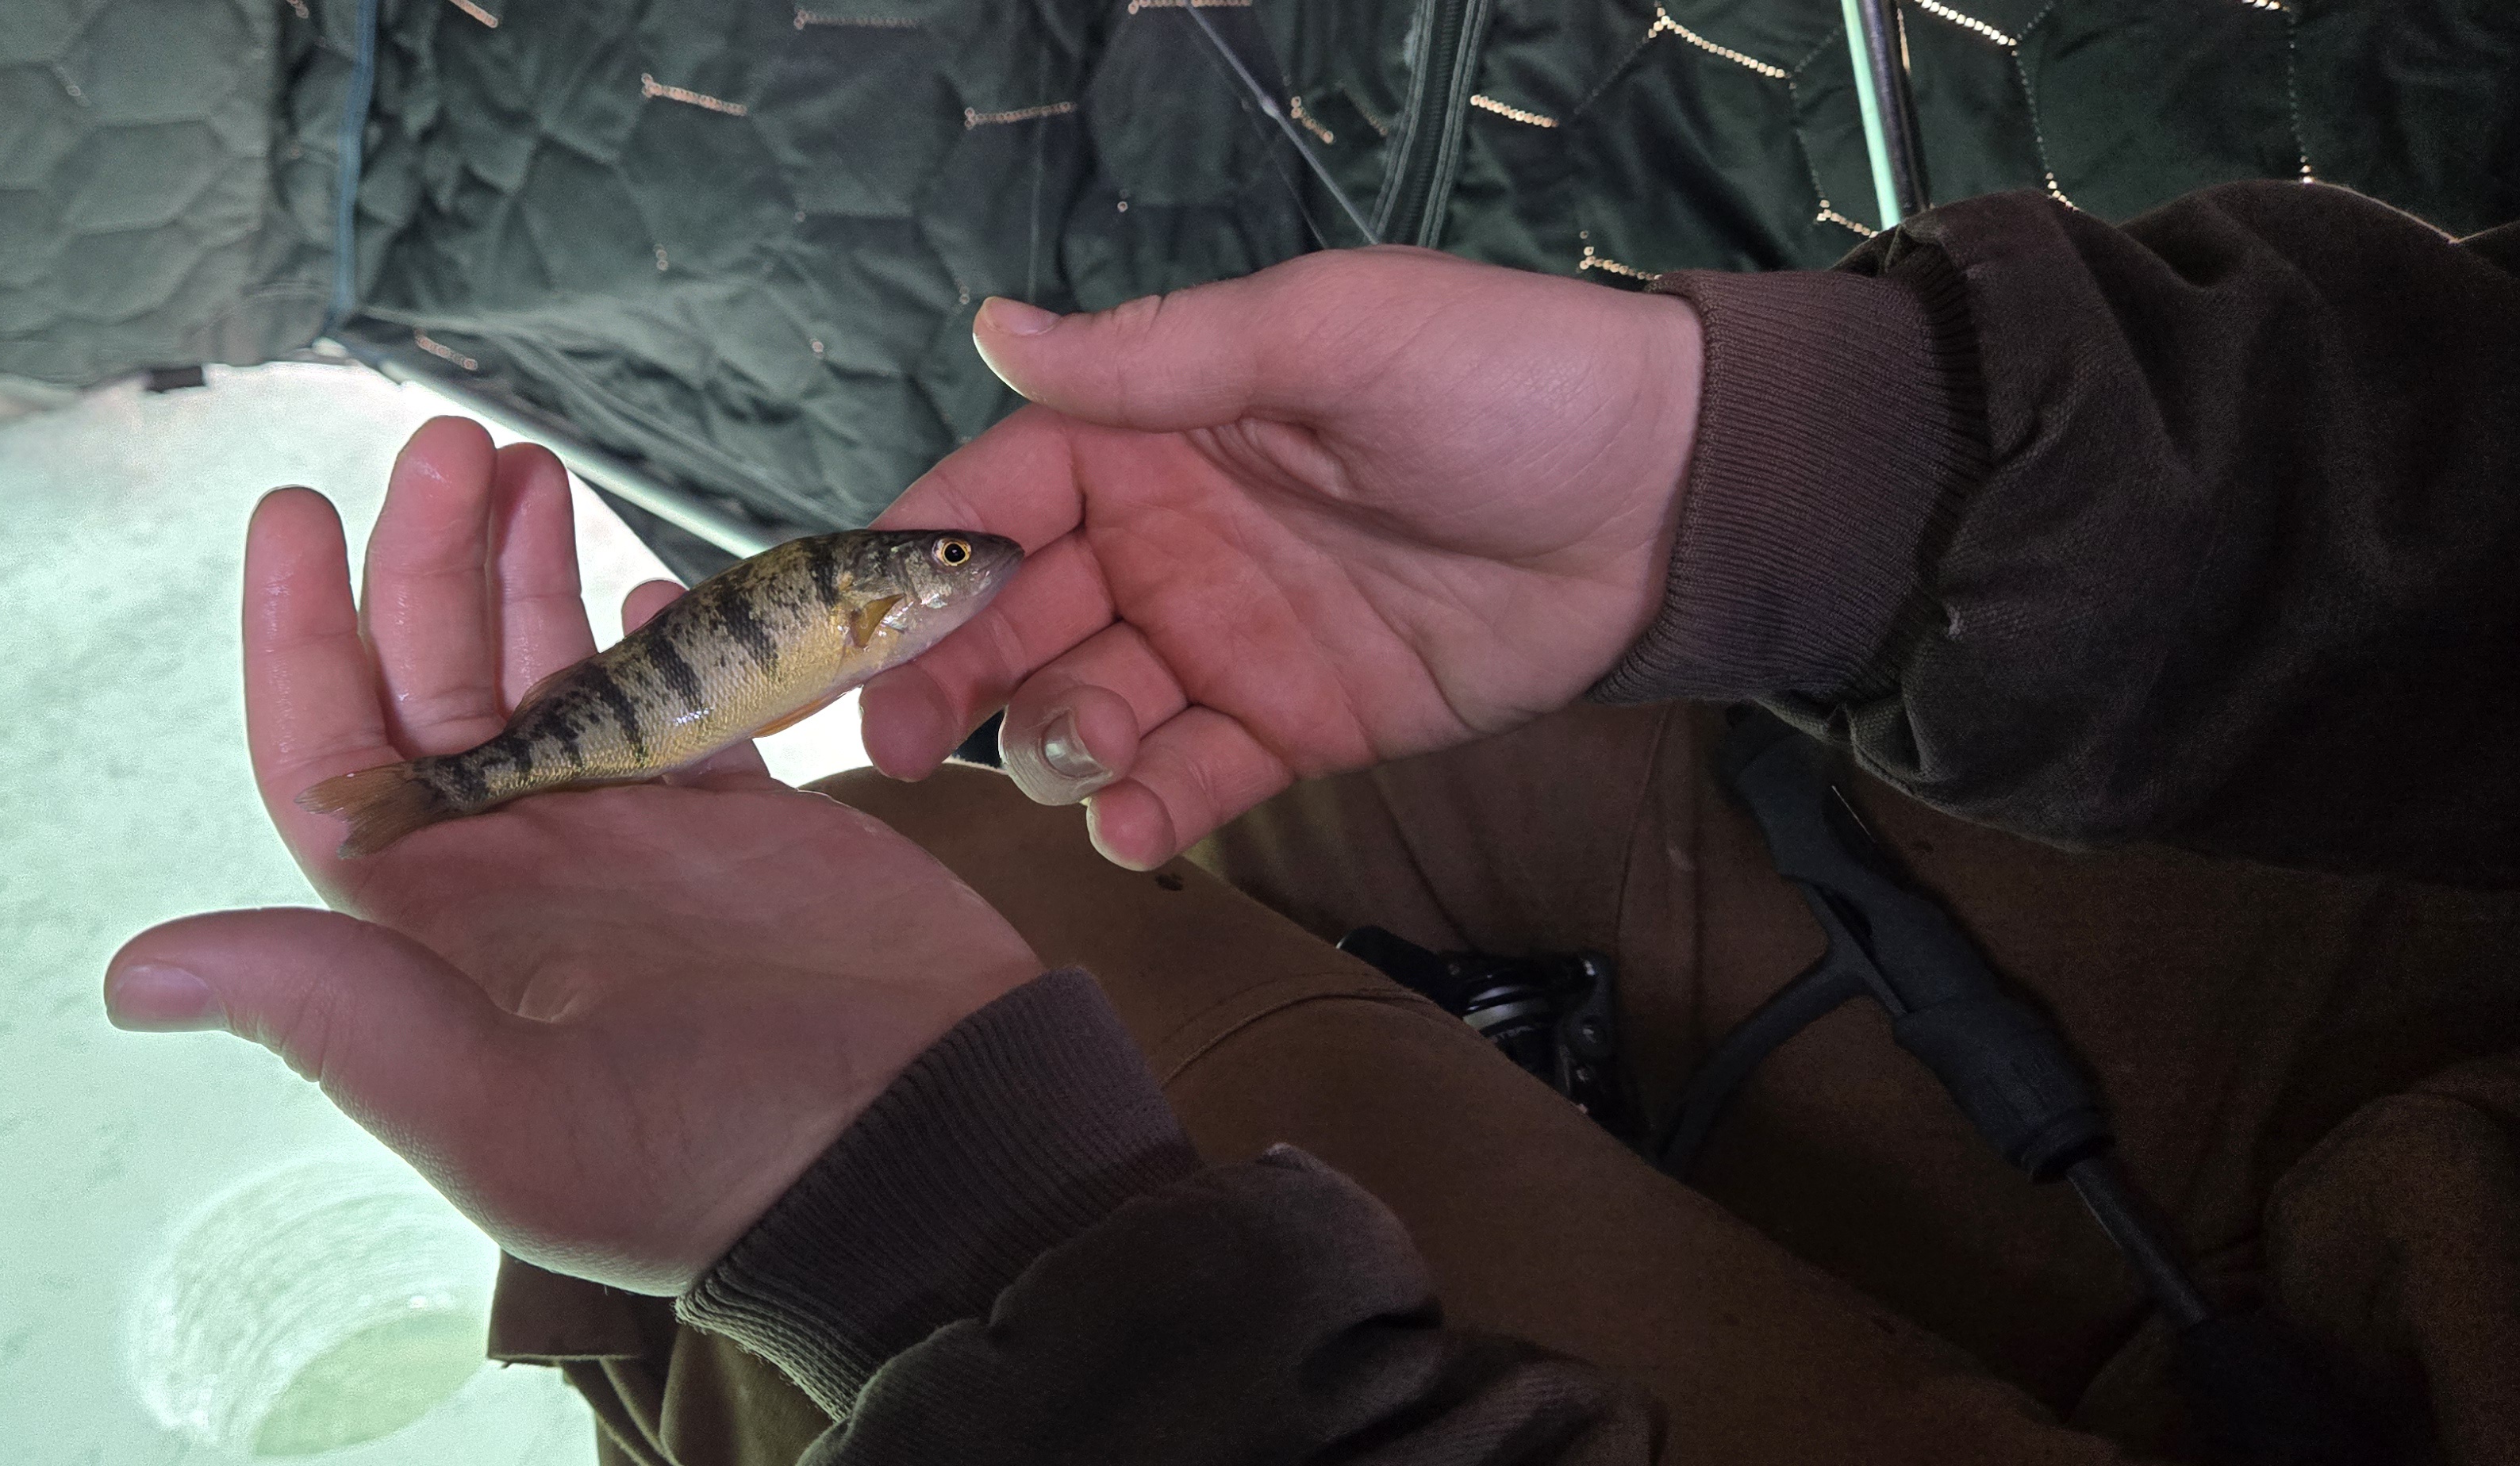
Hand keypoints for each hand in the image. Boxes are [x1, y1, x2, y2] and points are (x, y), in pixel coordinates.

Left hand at [105, 418, 1040, 1294]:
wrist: (929, 1153)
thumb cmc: (708, 1161)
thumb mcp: (496, 1112)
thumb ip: (332, 1014)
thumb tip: (134, 974)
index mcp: (437, 941)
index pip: (329, 763)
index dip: (298, 636)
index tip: (295, 511)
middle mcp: (520, 883)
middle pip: (436, 688)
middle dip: (428, 558)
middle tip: (453, 443)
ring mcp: (634, 848)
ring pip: (553, 677)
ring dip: (526, 569)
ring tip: (525, 463)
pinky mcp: (745, 827)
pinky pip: (682, 704)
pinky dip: (661, 635)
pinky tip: (643, 581)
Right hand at [861, 247, 1702, 867]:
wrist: (1663, 498)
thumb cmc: (1504, 379)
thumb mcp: (1329, 335)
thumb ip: (1161, 359)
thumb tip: (996, 329)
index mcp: (1154, 434)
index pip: (996, 494)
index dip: (917, 557)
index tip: (856, 624)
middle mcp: (1164, 542)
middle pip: (1012, 621)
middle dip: (945, 680)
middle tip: (902, 741)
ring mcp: (1224, 642)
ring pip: (1086, 710)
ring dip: (1058, 744)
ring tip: (1086, 756)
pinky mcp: (1292, 729)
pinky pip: (1191, 778)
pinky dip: (1149, 809)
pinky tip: (1136, 823)